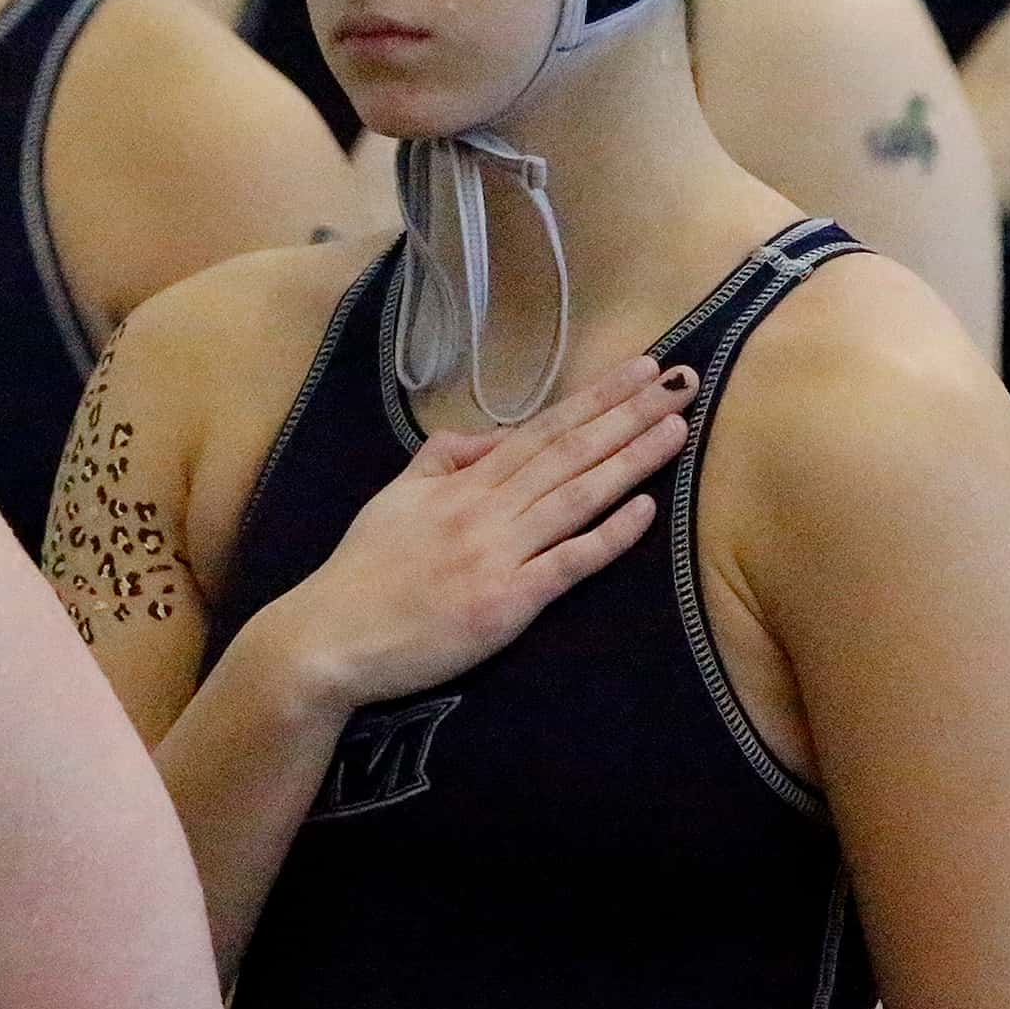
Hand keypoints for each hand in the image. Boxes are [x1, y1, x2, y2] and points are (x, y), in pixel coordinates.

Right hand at [266, 358, 694, 711]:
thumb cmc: (363, 572)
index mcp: (462, 482)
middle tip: (681, 382)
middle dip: (628, 414)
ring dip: (631, 459)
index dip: (595, 398)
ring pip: (576, 495)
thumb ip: (443, 459)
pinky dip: (608, 535)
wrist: (329, 638)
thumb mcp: (396, 497)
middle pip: (569, 451)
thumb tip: (492, 437)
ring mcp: (499, 553)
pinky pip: (567, 563)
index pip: (541, 429)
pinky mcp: (506, 603)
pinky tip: (645, 510)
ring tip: (676, 428)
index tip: (639, 370)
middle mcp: (487, 509)